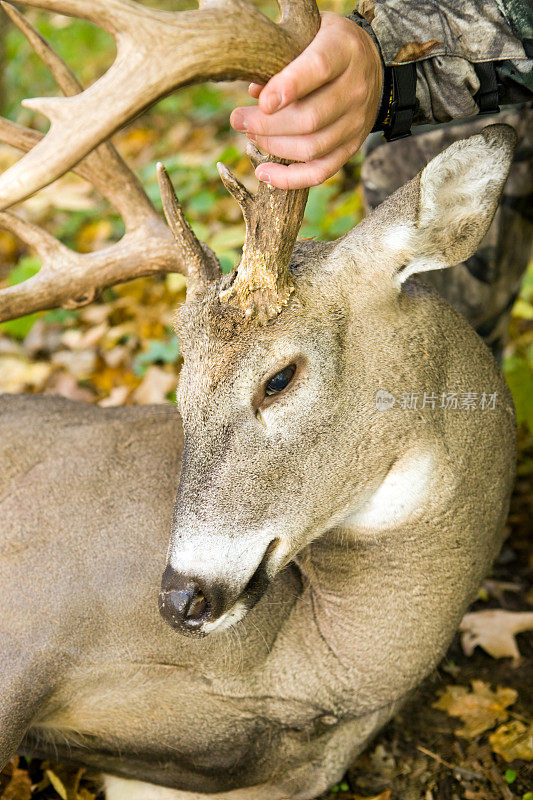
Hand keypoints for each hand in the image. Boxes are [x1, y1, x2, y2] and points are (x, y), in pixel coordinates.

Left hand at [230, 12, 382, 188]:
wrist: (372, 66)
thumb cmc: (327, 45)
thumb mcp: (308, 33)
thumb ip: (281, 55)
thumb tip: (254, 92)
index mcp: (345, 51)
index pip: (319, 69)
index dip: (288, 87)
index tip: (262, 102)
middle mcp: (355, 90)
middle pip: (310, 118)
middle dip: (267, 124)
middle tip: (238, 120)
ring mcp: (356, 123)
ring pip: (311, 148)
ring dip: (273, 146)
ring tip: (250, 135)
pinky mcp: (351, 147)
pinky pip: (320, 172)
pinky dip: (289, 179)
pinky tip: (264, 173)